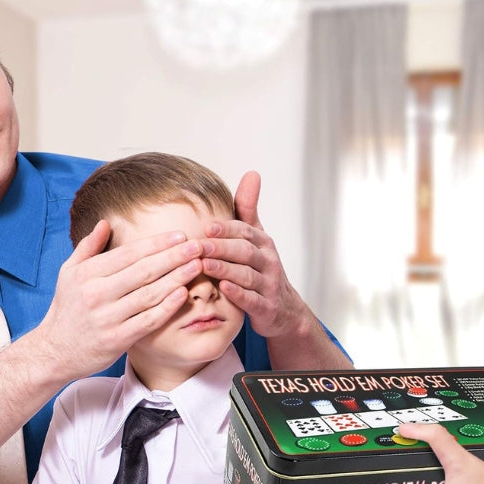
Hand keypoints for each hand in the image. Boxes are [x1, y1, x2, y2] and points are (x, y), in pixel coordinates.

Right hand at [36, 220, 203, 381]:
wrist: (54, 351)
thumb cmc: (67, 308)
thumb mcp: (69, 273)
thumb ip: (88, 247)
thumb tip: (105, 223)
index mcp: (88, 274)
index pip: (129, 253)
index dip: (157, 243)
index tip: (180, 235)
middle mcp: (97, 294)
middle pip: (144, 271)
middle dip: (174, 257)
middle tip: (198, 246)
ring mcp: (108, 318)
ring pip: (150, 294)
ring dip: (177, 279)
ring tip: (197, 266)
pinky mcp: (117, 340)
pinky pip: (148, 320)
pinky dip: (167, 307)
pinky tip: (184, 294)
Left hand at [200, 171, 305, 338]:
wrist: (284, 309)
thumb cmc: (262, 270)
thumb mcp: (257, 238)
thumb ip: (249, 210)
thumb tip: (252, 173)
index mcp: (263, 243)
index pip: (245, 231)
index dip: (226, 229)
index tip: (206, 226)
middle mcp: (268, 262)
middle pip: (245, 251)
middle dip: (222, 247)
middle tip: (199, 244)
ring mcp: (269, 286)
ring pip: (247, 275)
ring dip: (225, 269)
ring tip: (204, 265)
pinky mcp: (266, 308)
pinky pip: (252, 300)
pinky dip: (239, 295)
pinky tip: (224, 289)